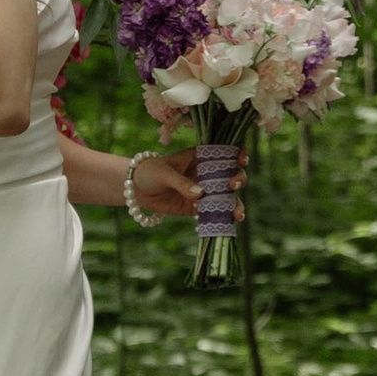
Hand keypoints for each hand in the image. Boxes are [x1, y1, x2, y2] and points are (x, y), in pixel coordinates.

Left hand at [126, 146, 246, 224]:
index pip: (226, 152)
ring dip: (236, 205)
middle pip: (232, 174)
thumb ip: (181, 183)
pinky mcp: (198, 208)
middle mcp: (208, 173)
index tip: (241, 160)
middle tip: (232, 186)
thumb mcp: (164, 174)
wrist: (135, 191)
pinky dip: (221, 218)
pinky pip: (214, 213)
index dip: (238, 154)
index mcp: (202, 156)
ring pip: (227, 197)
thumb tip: (201, 194)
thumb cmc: (150, 172)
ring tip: (238, 215)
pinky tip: (224, 223)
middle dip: (238, 180)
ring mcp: (205, 191)